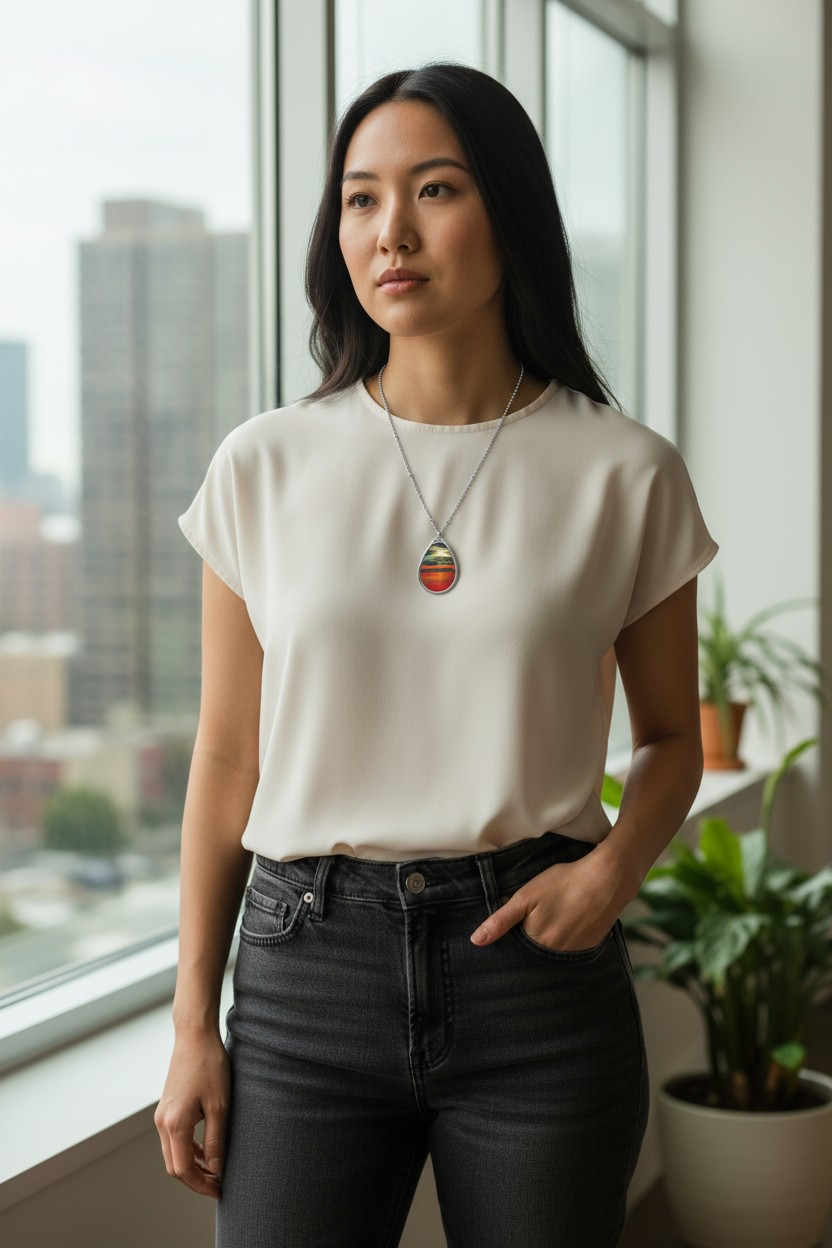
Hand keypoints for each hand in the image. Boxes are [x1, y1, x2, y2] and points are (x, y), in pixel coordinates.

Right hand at [154, 1029, 230, 1198]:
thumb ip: (216, 1139)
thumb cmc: (209, 1065)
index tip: (221, 1190)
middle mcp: (162, 1123)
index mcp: (175, 1124)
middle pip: (174, 1167)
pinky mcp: (166, 1109)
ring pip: (173, 1154)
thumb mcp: (219, 1104)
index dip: (201, 1185)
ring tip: (216, 1171)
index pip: (184, 1170)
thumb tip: (217, 1169)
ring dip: (192, 1166)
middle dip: (195, 1180)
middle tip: (219, 1185)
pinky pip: (174, 1139)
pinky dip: (188, 1150)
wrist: (194, 1036)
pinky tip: (207, 1151)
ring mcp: (162, 1116)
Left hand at [469, 850, 630, 951]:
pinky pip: (571, 949)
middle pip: (535, 954)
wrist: (607, 879)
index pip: (516, 951)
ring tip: (554, 918)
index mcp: (537, 942)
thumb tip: (476, 942)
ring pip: (553, 952)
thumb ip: (501, 920)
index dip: (512, 941)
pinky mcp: (590, 946)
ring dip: (549, 941)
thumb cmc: (563, 883)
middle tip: (539, 918)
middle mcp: (555, 955)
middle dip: (530, 943)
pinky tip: (569, 921)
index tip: (511, 931)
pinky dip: (567, 939)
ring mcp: (575, 952)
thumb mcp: (526, 896)